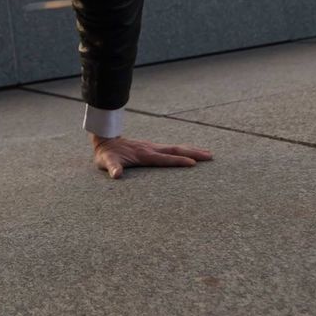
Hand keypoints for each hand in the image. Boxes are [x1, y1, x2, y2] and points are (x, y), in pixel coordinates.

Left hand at [91, 135, 213, 178]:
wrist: (105, 141)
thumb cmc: (107, 155)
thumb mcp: (106, 162)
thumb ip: (112, 168)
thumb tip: (116, 174)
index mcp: (143, 155)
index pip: (164, 158)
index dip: (178, 161)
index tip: (193, 163)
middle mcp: (151, 149)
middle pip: (175, 150)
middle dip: (193, 153)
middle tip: (210, 156)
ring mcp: (152, 147)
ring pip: (175, 148)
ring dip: (192, 150)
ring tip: (208, 154)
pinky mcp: (152, 148)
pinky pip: (171, 149)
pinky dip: (184, 150)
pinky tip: (191, 153)